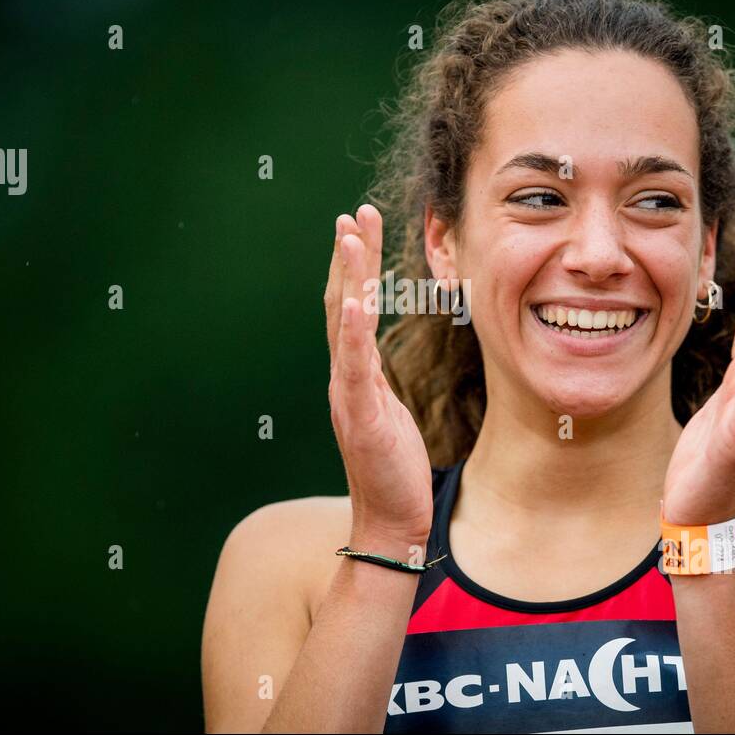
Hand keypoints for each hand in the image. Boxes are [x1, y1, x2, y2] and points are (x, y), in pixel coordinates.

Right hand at [325, 204, 434, 546]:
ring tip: (350, 236)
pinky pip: (353, 367)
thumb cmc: (394, 470)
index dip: (355, 267)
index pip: (351, 308)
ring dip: (347, 277)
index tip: (360, 227)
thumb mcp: (390, 412)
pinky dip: (352, 332)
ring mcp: (348, 395)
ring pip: (342, 325)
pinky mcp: (359, 416)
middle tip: (353, 213)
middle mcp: (345, 377)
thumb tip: (376, 358)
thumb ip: (377, 380)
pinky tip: (356, 302)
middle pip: (341, 303)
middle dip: (349, 256)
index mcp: (355, 374)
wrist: (389, 521)